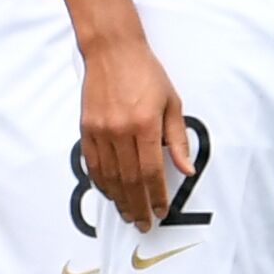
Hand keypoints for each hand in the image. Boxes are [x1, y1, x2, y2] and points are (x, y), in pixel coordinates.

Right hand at [76, 31, 189, 233]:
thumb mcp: (172, 103)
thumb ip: (177, 139)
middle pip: (129, 180)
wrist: (112, 50)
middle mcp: (120, 131)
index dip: (157, 196)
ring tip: (128, 213)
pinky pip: (93, 164)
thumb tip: (186, 169)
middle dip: (138, 206)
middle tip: (144, 223)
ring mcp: (100, 130)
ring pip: (109, 176)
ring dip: (119, 199)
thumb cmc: (145, 73)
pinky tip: (109, 193)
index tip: (161, 211)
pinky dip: (101, 182)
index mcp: (145, 125)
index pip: (152, 172)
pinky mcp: (86, 128)